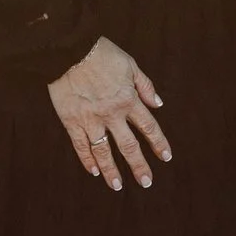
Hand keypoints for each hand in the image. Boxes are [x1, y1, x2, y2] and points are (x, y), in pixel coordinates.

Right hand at [48, 37, 169, 191]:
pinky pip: (81, 146)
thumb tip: (158, 103)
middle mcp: (112, 114)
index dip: (158, 142)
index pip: (148, 126)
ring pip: (104, 152)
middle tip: (146, 182)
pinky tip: (94, 171)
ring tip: (118, 186)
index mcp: (128, 99)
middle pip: (129, 145)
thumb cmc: (100, 53)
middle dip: (139, 165)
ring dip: (112, 170)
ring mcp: (92, 120)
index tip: (166, 157)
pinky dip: (87, 160)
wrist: (70, 49)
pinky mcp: (72, 121)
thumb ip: (144, 85)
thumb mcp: (129, 64)